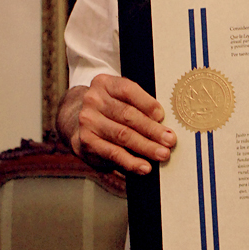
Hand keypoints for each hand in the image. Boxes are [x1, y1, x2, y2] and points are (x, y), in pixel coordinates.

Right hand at [57, 75, 176, 174]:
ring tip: (162, 154)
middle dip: (152, 129)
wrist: (78, 121)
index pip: (128, 90)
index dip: (147, 103)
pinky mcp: (86, 142)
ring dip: (146, 146)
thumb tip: (164, 122)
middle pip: (127, 115)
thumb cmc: (110, 109)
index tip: (162, 116)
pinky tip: (144, 166)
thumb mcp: (121, 98)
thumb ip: (139, 105)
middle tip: (170, 140)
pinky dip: (131, 162)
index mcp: (105, 83)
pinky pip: (112, 153)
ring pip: (122, 135)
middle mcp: (93, 100)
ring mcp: (88, 121)